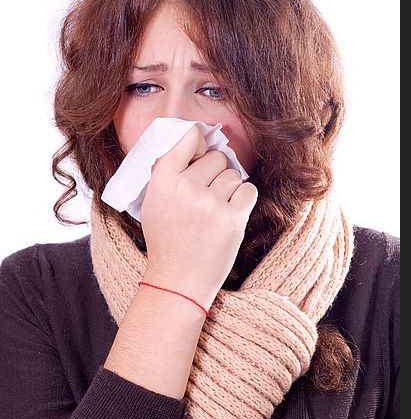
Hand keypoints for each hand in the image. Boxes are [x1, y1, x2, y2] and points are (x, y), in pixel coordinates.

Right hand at [140, 124, 257, 308]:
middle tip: (207, 196)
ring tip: (216, 209)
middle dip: (216, 173)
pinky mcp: (232, 218)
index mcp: (162, 180)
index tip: (201, 152)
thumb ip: (168, 172)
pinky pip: (248, 190)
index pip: (187, 138)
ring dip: (230, 188)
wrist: (178, 280)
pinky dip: (243, 200)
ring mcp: (210, 203)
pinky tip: (230, 214)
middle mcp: (185, 187)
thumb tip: (192, 140)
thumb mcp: (153, 202)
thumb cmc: (168, 241)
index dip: (199, 141)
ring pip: (234, 174)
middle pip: (217, 158)